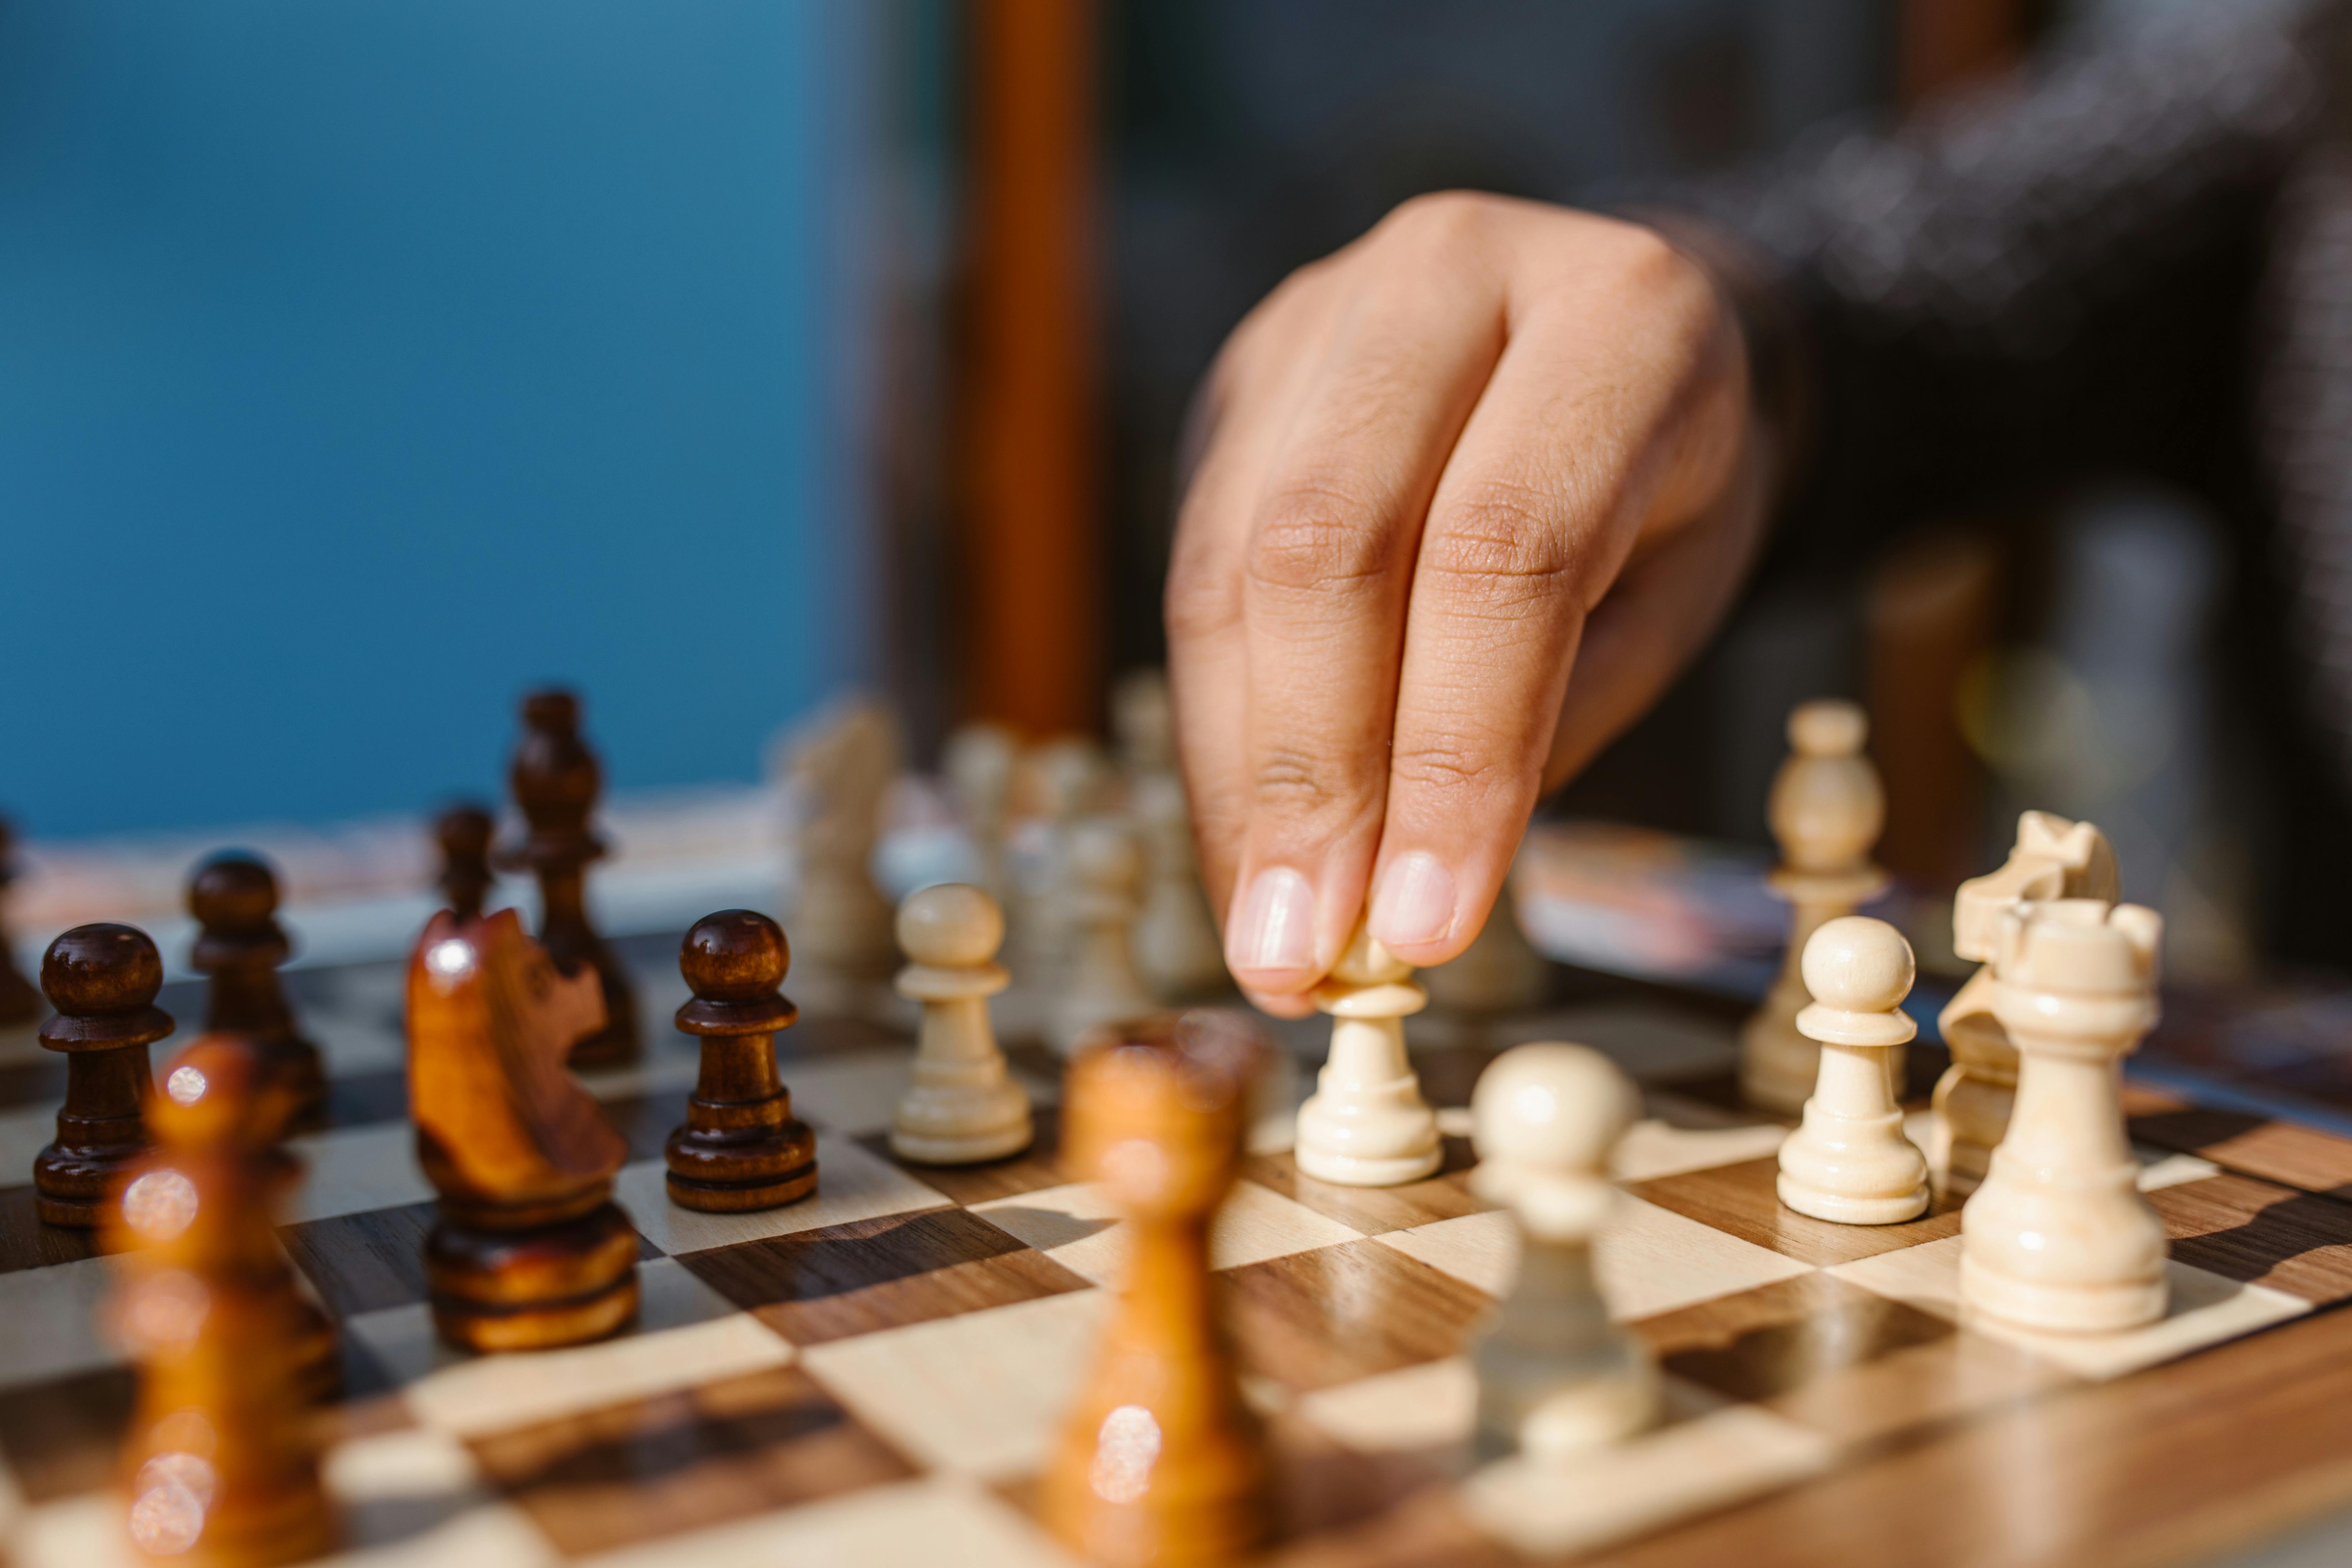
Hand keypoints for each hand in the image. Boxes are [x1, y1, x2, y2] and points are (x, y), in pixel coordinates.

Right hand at [1166, 192, 1769, 1016]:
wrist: (1614, 334)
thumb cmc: (1665, 490)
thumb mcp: (1668, 594)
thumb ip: (1545, 721)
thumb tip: (1396, 905)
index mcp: (1613, 312)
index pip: (1501, 550)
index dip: (1454, 753)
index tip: (1427, 928)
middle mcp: (1447, 273)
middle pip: (1329, 543)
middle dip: (1312, 774)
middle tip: (1304, 951)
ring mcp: (1321, 314)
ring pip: (1234, 561)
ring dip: (1242, 772)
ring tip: (1266, 926)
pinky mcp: (1241, 378)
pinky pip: (1193, 568)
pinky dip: (1219, 727)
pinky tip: (1242, 839)